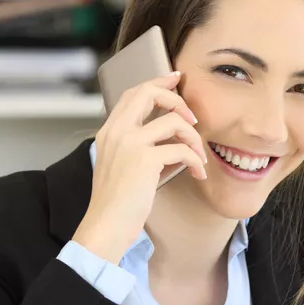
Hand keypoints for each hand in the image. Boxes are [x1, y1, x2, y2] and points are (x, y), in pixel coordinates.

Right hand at [72, 71, 207, 262]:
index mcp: (109, 132)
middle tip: (192, 117)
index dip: (157, 82)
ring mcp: (130, 144)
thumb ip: (134, 146)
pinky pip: (182, 149)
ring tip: (199, 155)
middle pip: (149, 93)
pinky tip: (197, 173)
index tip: (176, 78)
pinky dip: (195, 160)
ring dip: (194, 137)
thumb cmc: (115, 203)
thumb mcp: (118, 166)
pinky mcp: (145, 160)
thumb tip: (166, 137)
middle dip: (177, 99)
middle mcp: (117, 132)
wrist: (104, 226)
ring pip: (173, 121)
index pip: (133, 94)